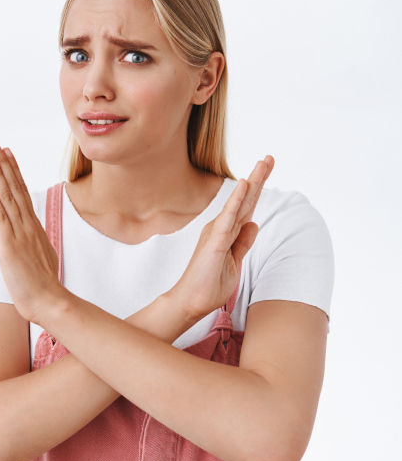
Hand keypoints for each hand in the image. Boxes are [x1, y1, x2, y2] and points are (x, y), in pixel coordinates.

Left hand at [0, 141, 61, 322]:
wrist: (50, 300)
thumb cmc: (44, 282)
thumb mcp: (42, 254)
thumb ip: (35, 241)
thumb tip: (32, 235)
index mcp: (33, 226)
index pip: (22, 193)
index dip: (14, 172)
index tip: (7, 155)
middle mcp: (27, 225)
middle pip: (15, 189)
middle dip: (5, 165)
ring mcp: (19, 233)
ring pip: (8, 198)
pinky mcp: (9, 245)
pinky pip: (1, 218)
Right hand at [169, 156, 274, 321]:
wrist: (191, 301)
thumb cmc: (209, 283)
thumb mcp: (234, 261)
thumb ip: (243, 242)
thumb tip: (254, 223)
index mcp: (227, 233)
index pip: (247, 208)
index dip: (258, 190)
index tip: (267, 171)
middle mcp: (221, 227)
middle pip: (245, 200)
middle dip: (259, 179)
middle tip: (270, 158)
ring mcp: (217, 232)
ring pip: (239, 203)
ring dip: (252, 183)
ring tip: (263, 163)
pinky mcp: (215, 240)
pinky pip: (229, 217)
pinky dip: (237, 200)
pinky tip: (245, 184)